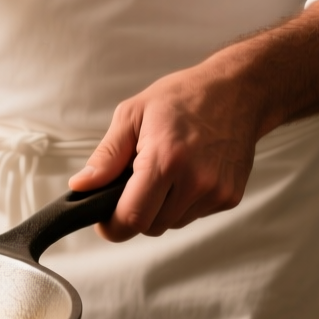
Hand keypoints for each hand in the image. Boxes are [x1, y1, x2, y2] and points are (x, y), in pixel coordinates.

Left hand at [69, 64, 264, 240]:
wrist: (237, 92)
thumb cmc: (182, 98)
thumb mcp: (133, 115)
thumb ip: (106, 156)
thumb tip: (81, 185)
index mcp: (166, 158)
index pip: (132, 217)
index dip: (112, 226)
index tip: (103, 219)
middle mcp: (195, 180)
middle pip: (150, 226)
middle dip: (135, 212)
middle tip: (135, 182)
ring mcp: (216, 191)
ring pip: (171, 223)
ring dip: (160, 208)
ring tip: (165, 172)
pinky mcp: (230, 197)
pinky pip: (192, 215)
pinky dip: (182, 203)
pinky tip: (187, 173)